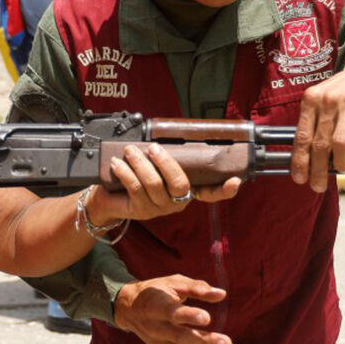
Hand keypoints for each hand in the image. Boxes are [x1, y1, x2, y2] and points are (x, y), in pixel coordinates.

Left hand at [91, 143, 240, 223]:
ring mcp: (159, 208)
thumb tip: (165, 133)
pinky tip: (118, 163)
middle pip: (180, 184)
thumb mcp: (154, 165)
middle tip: (153, 148)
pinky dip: (126, 172)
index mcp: (187, 191)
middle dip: (166, 163)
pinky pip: (135, 188)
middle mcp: (176, 202)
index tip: (235, 180)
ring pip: (153, 184)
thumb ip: (165, 155)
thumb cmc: (135, 176)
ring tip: (130, 151)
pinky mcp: (140, 210)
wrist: (109, 199)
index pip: (211, 193)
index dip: (224, 190)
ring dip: (140, 163)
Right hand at [113, 275, 235, 343]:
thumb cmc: (156, 291)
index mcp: (156, 305)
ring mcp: (158, 342)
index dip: (188, 316)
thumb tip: (221, 294)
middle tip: (227, 342)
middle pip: (180, 337)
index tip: (207, 317)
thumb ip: (196, 287)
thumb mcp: (173, 282)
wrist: (129, 308)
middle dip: (204, 341)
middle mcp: (155, 327)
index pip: (172, 313)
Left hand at [291, 63, 344, 191]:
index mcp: (311, 99)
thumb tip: (306, 155)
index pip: (301, 135)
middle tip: (317, 186)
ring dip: (340, 164)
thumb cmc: (344, 91)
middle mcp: (327, 101)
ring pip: (339, 144)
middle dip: (317, 169)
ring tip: (342, 172)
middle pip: (319, 143)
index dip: (299, 160)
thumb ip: (314, 121)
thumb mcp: (323, 98)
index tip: (299, 178)